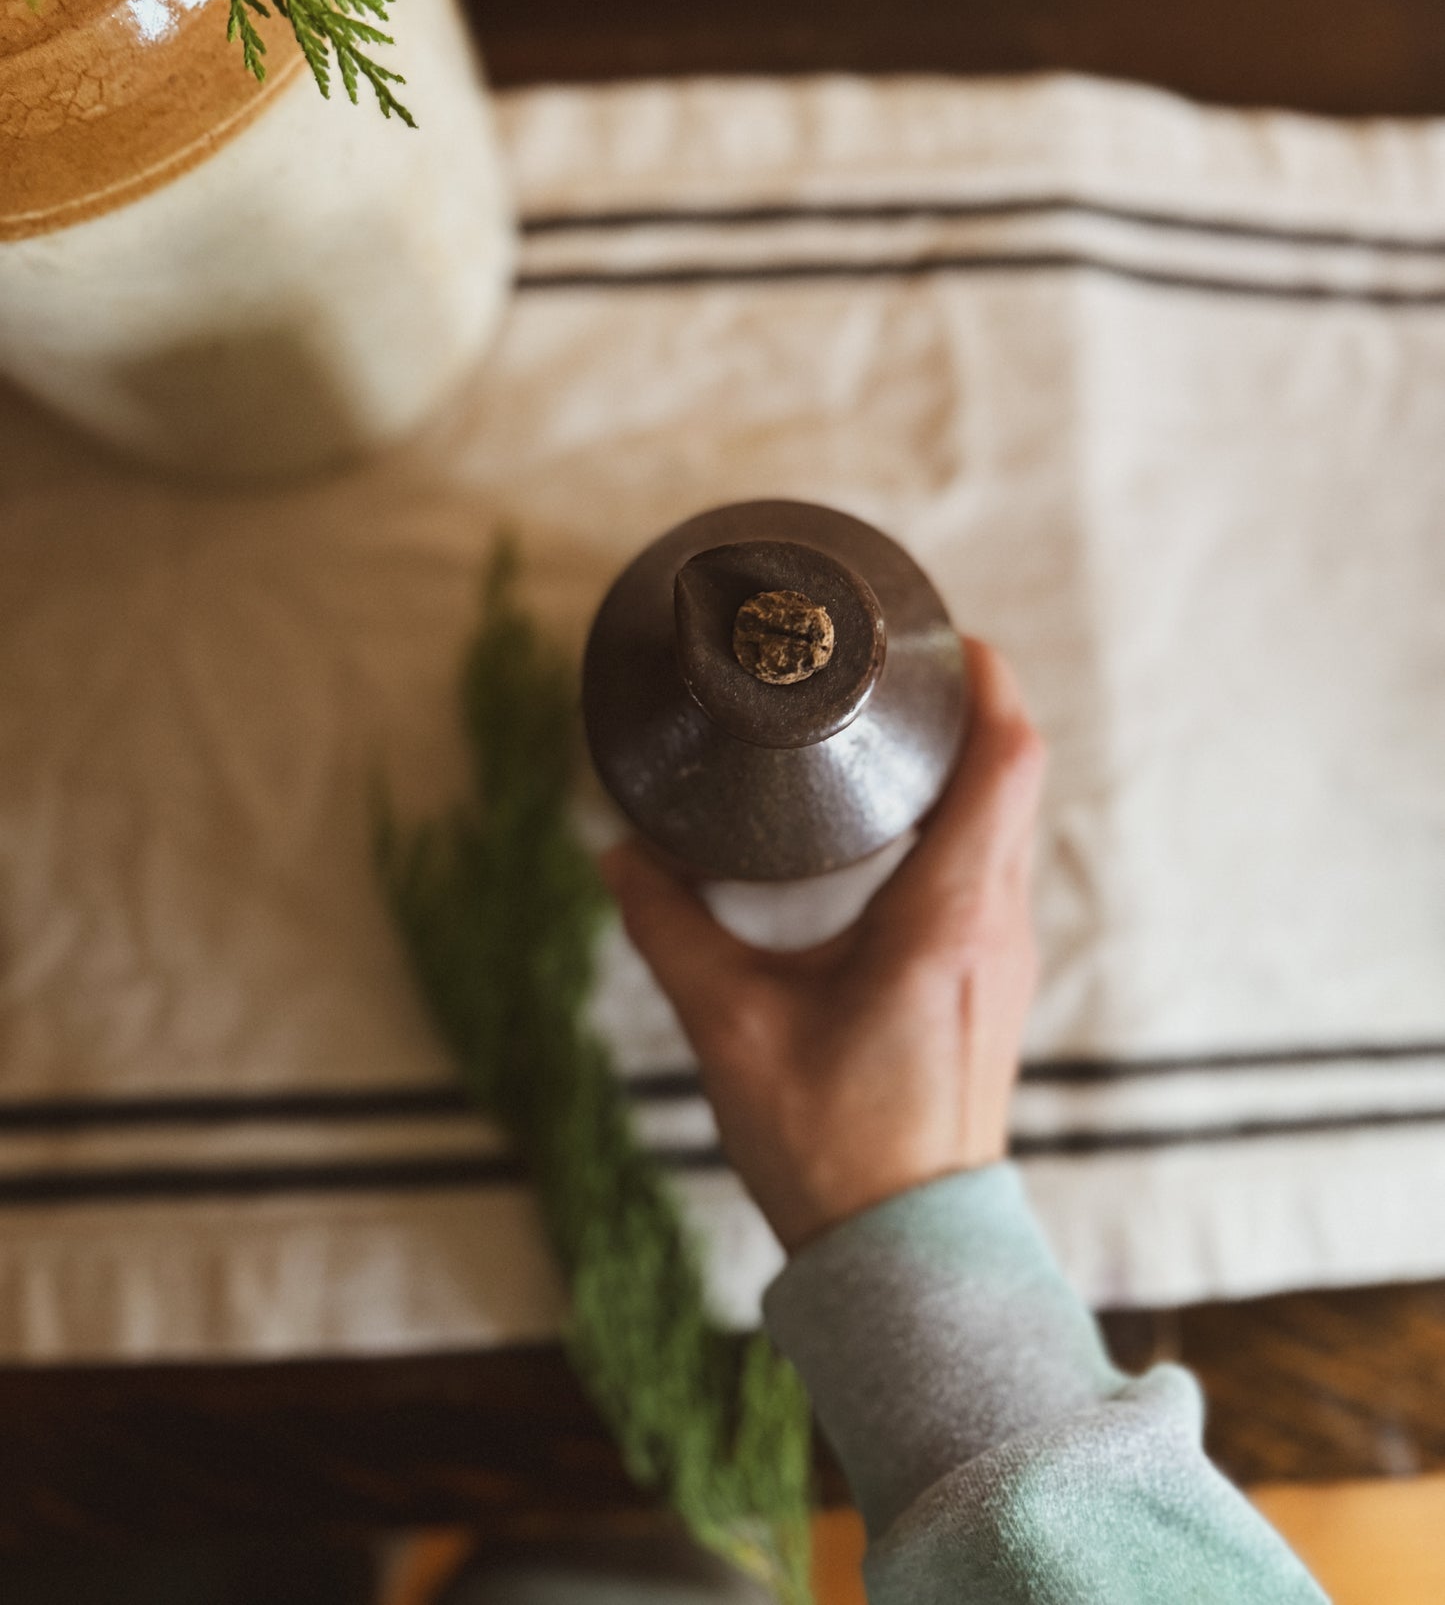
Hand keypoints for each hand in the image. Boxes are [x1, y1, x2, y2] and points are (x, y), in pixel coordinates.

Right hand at [600, 638, 1045, 1252]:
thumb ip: (669, 928)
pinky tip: (897, 823)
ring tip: (890, 727)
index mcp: (950, 914)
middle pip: (1016, 773)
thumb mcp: (730, 1025)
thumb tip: (617, 856)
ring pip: (1011, 820)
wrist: (906, 1257)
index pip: (1008, 757)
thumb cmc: (831, 1146)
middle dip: (969, 703)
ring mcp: (1006, 955)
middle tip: (893, 665)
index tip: (935, 635)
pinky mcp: (993, 984)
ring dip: (969, 762)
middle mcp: (997, 922)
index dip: (986, 678)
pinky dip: (965, 818)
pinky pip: (998, 867)